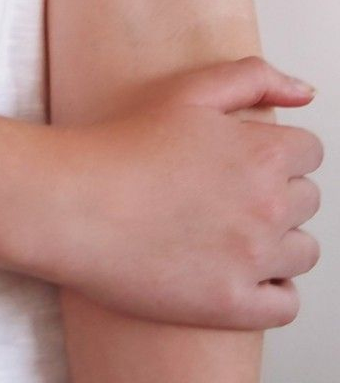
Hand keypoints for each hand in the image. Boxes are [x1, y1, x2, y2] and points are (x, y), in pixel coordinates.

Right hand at [40, 56, 322, 330]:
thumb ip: (255, 78)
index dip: (277, 154)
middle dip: (277, 195)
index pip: (310, 153)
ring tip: (231, 234)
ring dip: (279, 242)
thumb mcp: (189, 92)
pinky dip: (272, 290)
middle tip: (227, 195)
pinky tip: (237, 272)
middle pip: (308, 201)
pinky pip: (286, 303)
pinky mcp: (231, 304)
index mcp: (264, 153)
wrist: (72, 203)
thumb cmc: (122, 145)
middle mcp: (269, 206)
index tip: (243, 162)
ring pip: (303, 252)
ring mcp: (253, 260)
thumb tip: (304, 94)